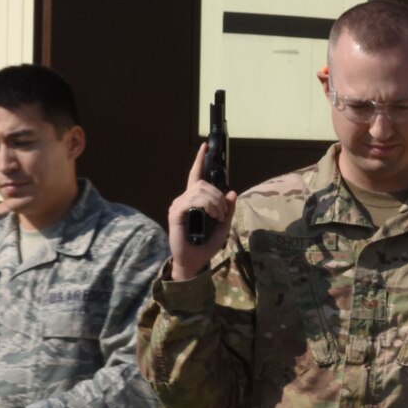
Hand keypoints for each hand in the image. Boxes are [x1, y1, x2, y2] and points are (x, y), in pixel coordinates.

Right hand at [167, 141, 239, 280]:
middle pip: (203, 184)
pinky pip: (192, 201)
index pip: (195, 176)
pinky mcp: (175, 213)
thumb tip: (233, 192)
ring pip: (200, 191)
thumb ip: (228, 210)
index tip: (205, 146)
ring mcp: (178, 206)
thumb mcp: (223, 227)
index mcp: (194, 200)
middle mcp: (184, 199)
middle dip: (218, 196)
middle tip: (222, 214)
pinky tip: (211, 217)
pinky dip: (206, 206)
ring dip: (215, 202)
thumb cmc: (205, 245)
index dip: (200, 161)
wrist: (193, 261)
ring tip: (218, 217)